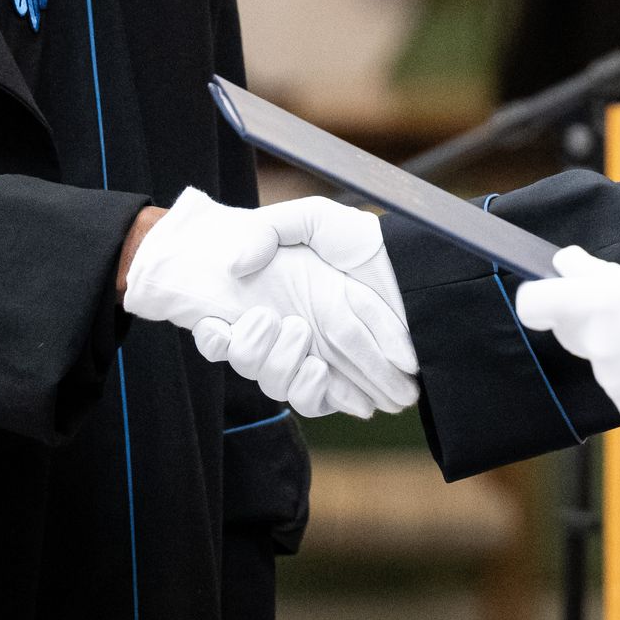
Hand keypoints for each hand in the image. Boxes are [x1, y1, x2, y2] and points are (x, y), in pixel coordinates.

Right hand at [123, 189, 418, 411]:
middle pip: (247, 363)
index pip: (220, 331)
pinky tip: (334, 381)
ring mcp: (307, 358)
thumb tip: (236, 265)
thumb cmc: (354, 239)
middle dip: (254, 350)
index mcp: (262, 301)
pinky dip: (326, 395)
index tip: (216, 326)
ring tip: (312, 356)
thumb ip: (269, 230)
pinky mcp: (339, 379)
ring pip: (278, 386)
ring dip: (288, 372)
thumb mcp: (311, 218)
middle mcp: (278, 335)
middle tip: (281, 322)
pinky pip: (318, 401)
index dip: (211, 338)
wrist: (408, 263)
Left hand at [513, 246, 619, 434]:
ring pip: (606, 361)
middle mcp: (598, 348)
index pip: (535, 303)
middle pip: (571, 330)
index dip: (542, 294)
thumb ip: (601, 273)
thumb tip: (566, 264)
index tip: (559, 287)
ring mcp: (615, 386)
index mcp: (600, 306)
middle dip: (592, 318)